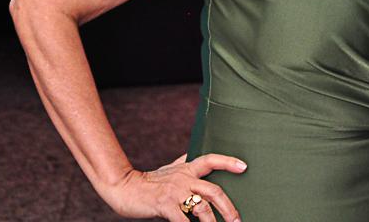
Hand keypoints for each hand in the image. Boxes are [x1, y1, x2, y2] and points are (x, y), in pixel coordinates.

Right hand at [102, 153, 245, 221]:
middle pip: (213, 190)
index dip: (228, 162)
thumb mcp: (170, 168)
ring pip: (202, 206)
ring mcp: (175, 192)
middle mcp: (184, 178)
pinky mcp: (164, 205)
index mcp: (187, 169)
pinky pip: (183, 220)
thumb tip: (194, 154)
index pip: (211, 160)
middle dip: (228, 207)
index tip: (244, 167)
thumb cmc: (149, 181)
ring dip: (212, 221)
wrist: (124, 187)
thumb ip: (184, 162)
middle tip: (236, 220)